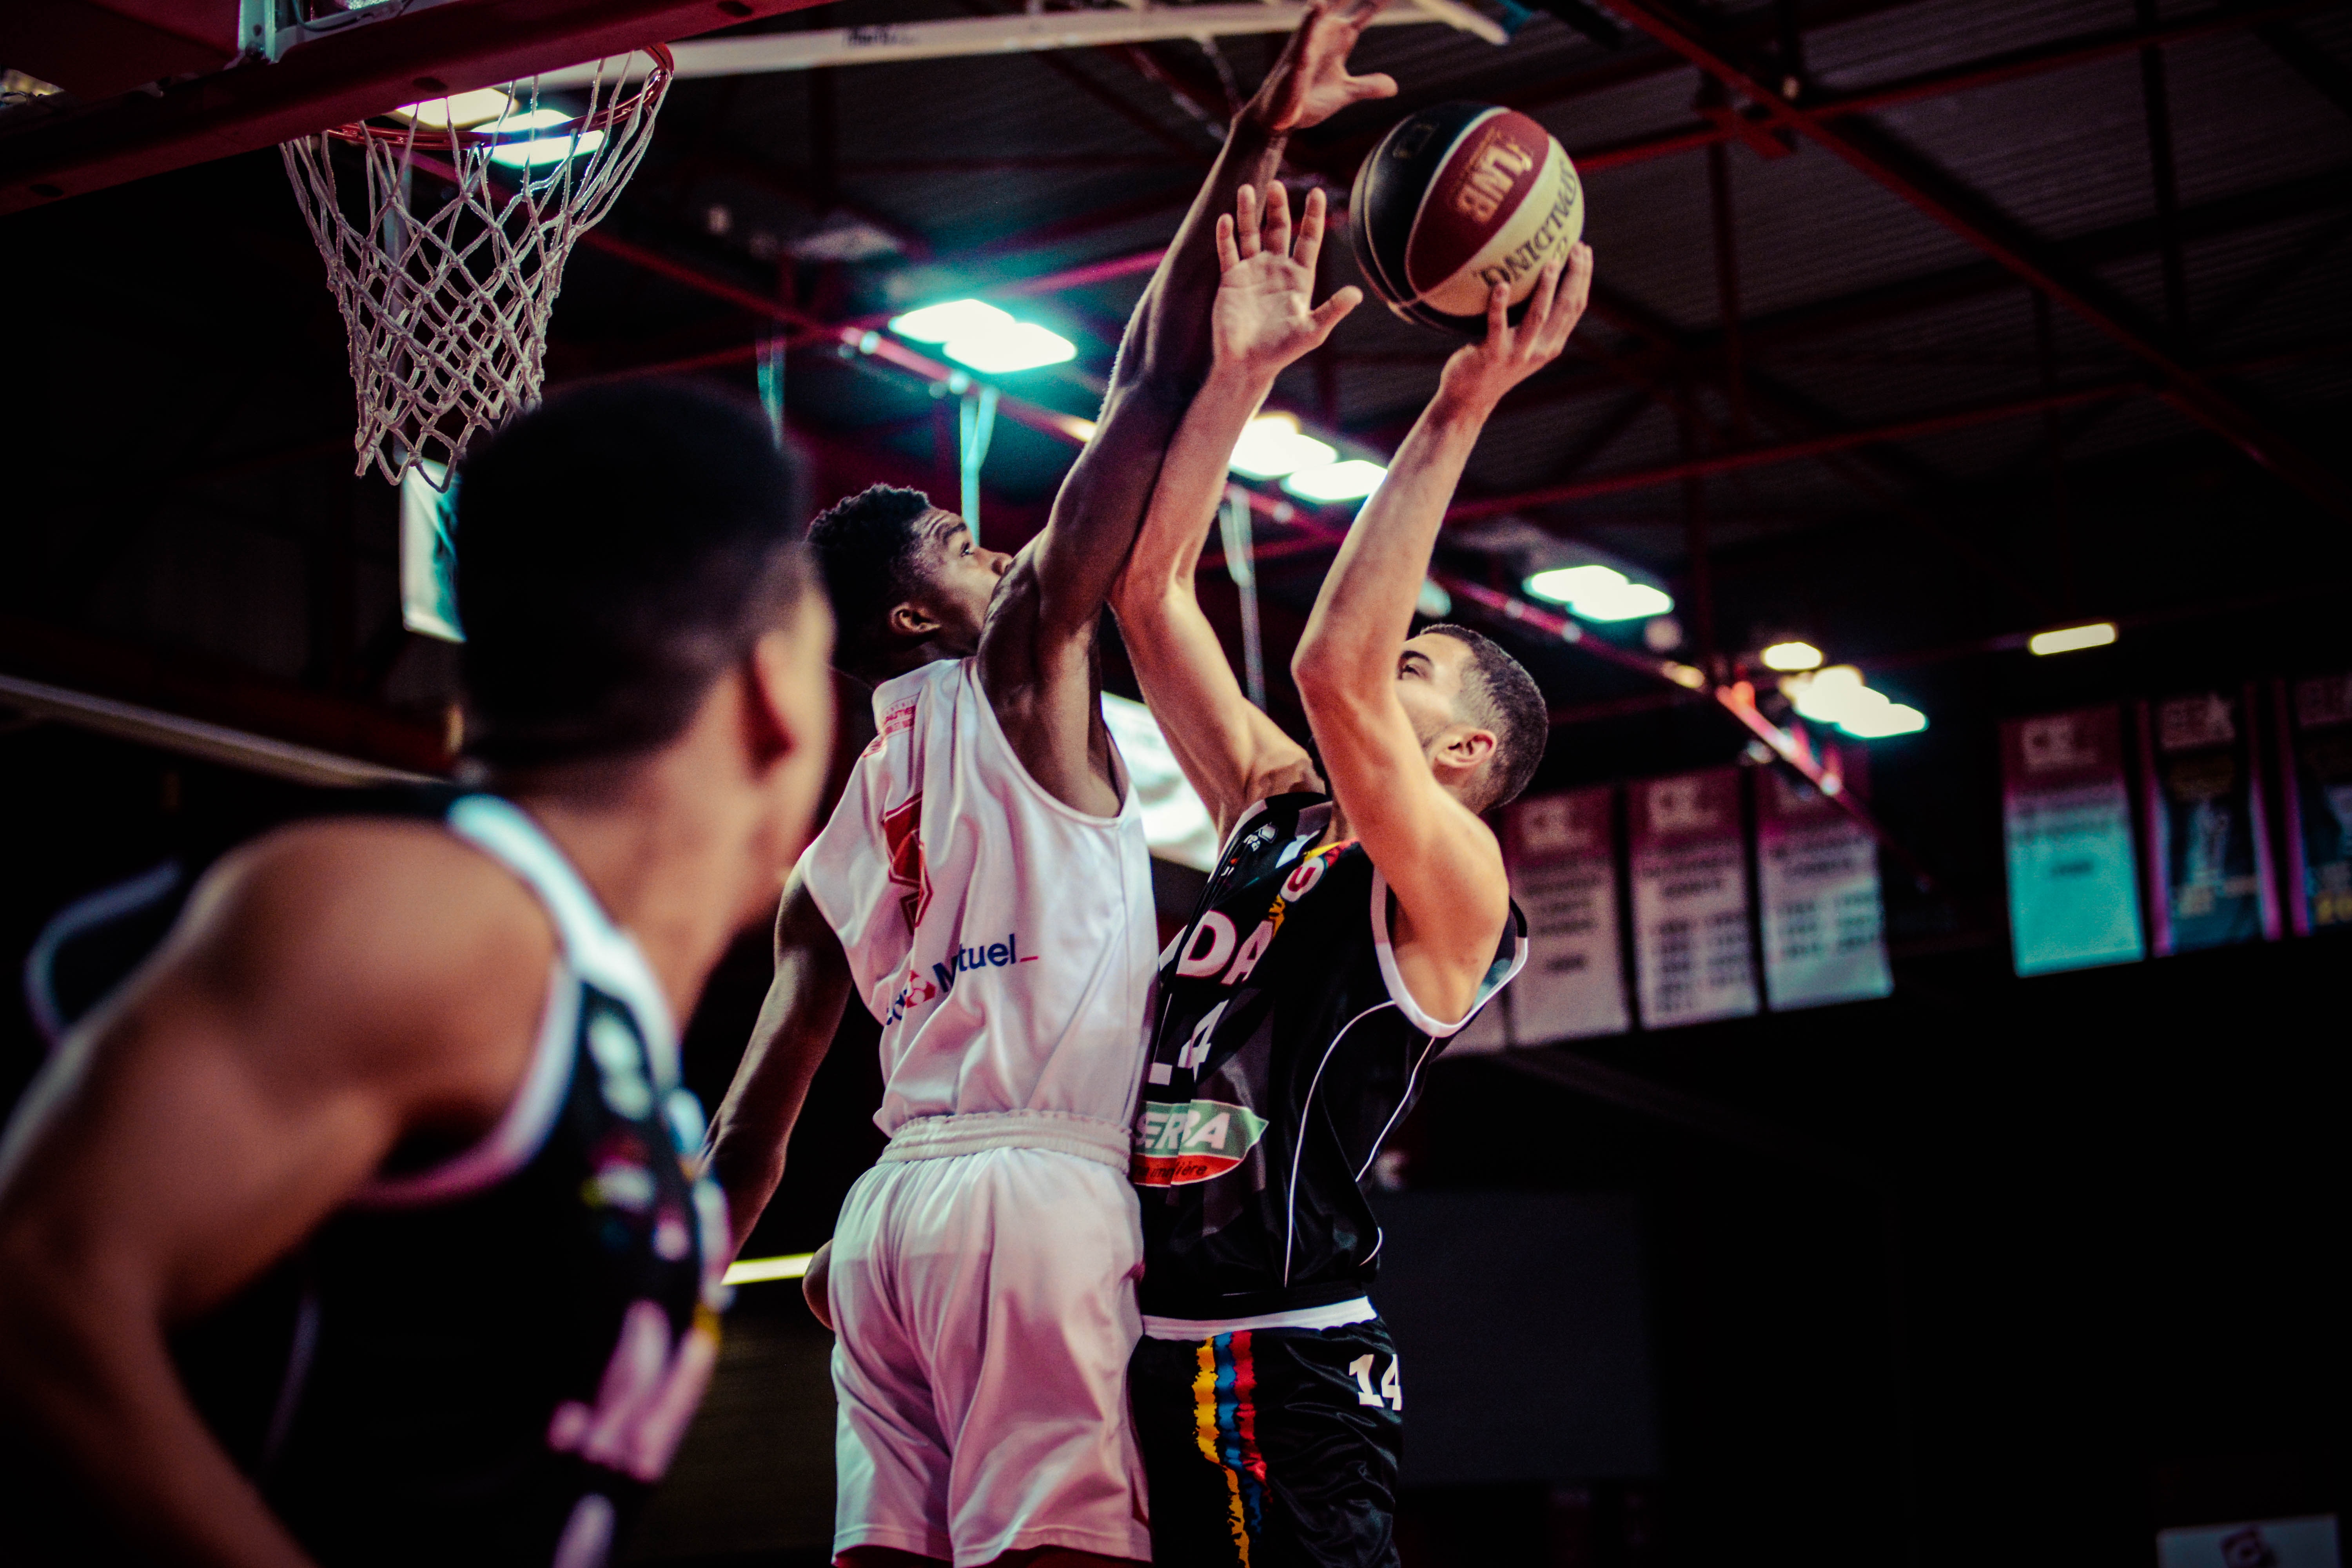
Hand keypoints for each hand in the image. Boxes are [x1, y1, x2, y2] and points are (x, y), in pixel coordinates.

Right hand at [1213, 183, 1362, 376]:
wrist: (1248, 364)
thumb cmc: (1282, 350)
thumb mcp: (1311, 331)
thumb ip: (1332, 310)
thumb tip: (1357, 294)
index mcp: (1299, 277)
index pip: (1309, 238)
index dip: (1313, 215)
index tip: (1316, 192)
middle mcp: (1276, 268)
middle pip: (1279, 228)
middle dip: (1278, 206)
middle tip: (1276, 185)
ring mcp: (1252, 271)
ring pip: (1251, 233)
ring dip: (1249, 212)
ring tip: (1247, 189)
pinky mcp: (1231, 279)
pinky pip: (1228, 251)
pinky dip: (1226, 235)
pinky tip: (1226, 218)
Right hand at [1246, 0, 1397, 132]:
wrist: (1280, 120)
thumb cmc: (1308, 102)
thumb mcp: (1346, 93)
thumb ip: (1369, 86)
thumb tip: (1393, 87)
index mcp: (1339, 38)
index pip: (1365, 11)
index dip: (1379, 0)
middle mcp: (1324, 33)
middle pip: (1343, 0)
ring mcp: (1308, 43)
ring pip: (1321, 10)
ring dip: (1328, 1)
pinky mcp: (1295, 60)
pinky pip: (1303, 38)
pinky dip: (1310, 23)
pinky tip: (1316, 6)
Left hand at [1436, 243, 1593, 415]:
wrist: (1470, 398)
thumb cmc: (1492, 362)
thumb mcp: (1520, 342)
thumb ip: (1531, 318)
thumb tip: (1533, 276)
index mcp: (1552, 343)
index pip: (1575, 306)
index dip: (1583, 277)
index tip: (1583, 249)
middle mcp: (1541, 349)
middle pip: (1566, 308)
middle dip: (1574, 276)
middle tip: (1574, 247)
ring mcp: (1518, 353)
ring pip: (1538, 316)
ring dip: (1546, 288)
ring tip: (1550, 263)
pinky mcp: (1493, 355)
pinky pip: (1497, 325)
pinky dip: (1499, 305)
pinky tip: (1501, 285)